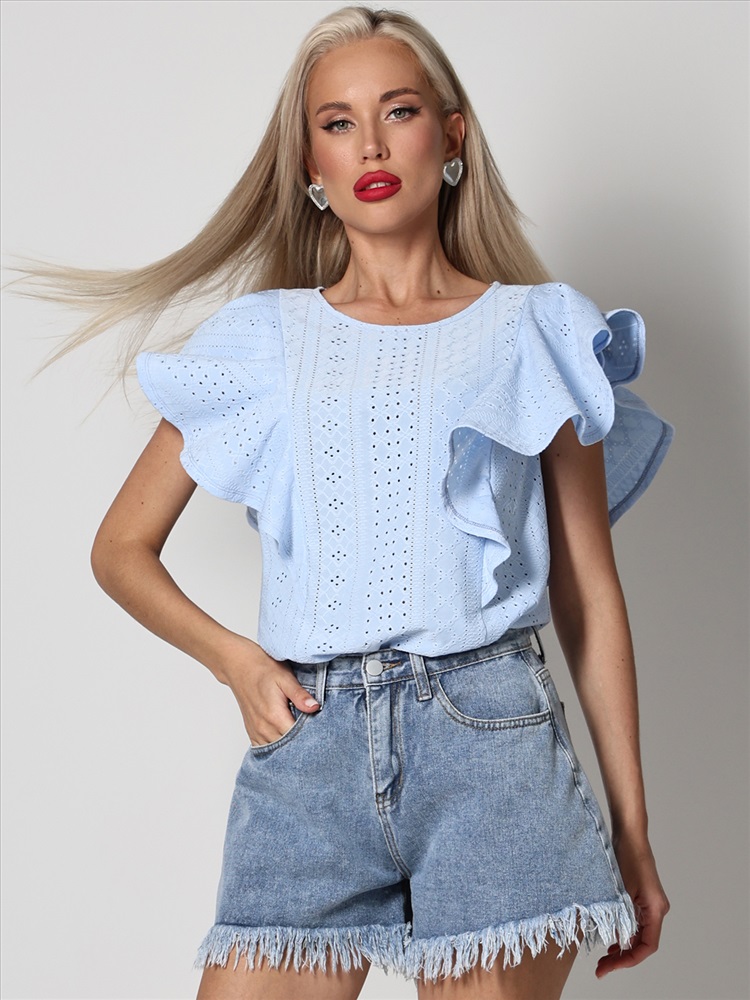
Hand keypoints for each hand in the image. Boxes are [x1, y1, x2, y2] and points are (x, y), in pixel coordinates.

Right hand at [217, 637, 320, 746]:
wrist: (240, 666)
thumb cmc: (263, 669)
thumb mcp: (285, 678)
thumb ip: (300, 695)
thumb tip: (315, 707)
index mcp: (274, 716)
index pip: (298, 739)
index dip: (311, 736)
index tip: (321, 731)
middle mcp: (263, 728)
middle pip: (288, 747)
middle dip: (302, 743)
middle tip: (315, 734)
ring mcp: (256, 732)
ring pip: (277, 751)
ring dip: (289, 746)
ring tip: (301, 735)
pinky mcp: (252, 732)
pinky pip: (266, 748)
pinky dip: (277, 746)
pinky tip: (286, 737)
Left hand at [595, 832, 669, 977]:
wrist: (628, 833)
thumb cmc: (626, 856)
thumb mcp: (621, 890)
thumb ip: (621, 916)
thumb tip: (617, 941)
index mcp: (656, 909)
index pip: (647, 946)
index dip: (629, 960)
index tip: (610, 966)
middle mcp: (656, 909)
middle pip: (642, 943)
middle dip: (623, 957)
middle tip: (602, 967)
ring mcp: (649, 904)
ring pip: (638, 934)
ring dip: (622, 946)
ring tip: (604, 957)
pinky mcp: (640, 898)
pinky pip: (634, 923)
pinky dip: (622, 932)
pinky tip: (610, 938)